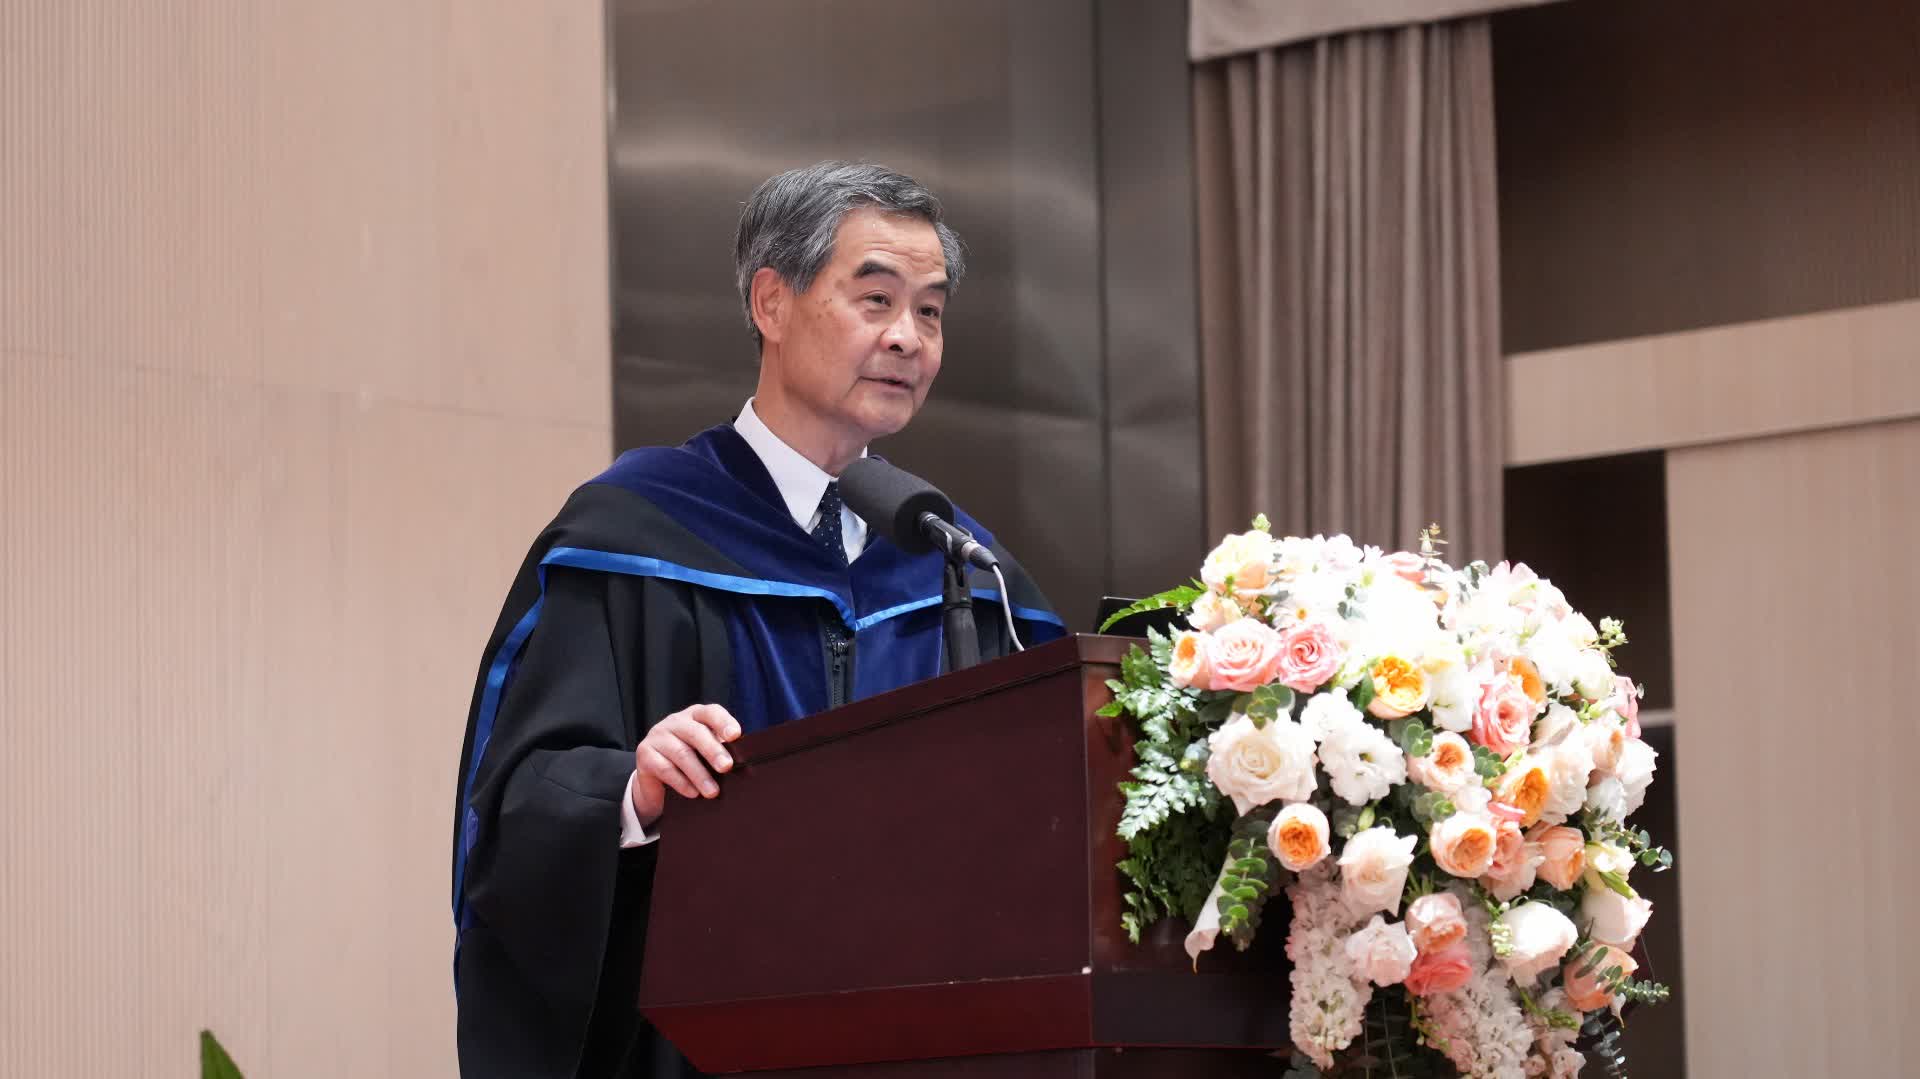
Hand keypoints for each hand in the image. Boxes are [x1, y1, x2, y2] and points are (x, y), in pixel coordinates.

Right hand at [631, 704, 740, 826]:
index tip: (736, 736)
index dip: (723, 722)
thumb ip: (722, 752)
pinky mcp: (645, 753)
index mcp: (695, 716)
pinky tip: (693, 794)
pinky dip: (682, 783)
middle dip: (713, 751)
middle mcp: (676, 722)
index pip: (711, 713)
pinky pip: (665, 768)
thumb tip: (744, 766)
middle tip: (727, 767)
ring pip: (681, 753)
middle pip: (696, 733)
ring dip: (699, 774)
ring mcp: (658, 736)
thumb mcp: (706, 754)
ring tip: (713, 792)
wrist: (656, 779)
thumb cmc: (691, 762)